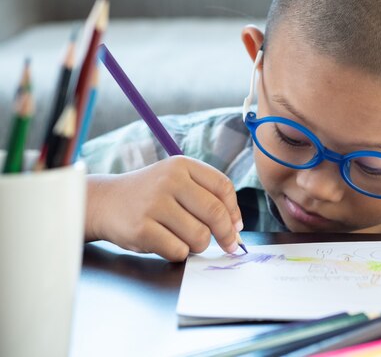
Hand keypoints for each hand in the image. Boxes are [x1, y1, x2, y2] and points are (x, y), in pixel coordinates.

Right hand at [85, 156, 242, 261]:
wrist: (104, 202)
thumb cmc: (150, 196)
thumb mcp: (176, 181)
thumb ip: (206, 197)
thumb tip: (236, 228)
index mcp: (182, 165)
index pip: (223, 187)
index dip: (234, 211)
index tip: (235, 226)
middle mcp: (169, 180)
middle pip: (215, 213)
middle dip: (226, 235)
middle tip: (229, 246)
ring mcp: (154, 204)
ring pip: (200, 236)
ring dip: (198, 245)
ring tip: (184, 239)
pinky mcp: (141, 229)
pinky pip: (178, 250)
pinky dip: (179, 253)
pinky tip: (167, 243)